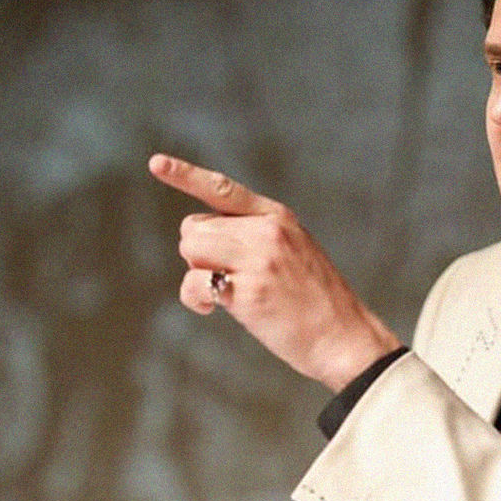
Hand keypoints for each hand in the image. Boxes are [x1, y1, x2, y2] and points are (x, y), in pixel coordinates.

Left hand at [148, 153, 400, 391]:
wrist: (344, 337)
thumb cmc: (315, 301)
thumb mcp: (295, 250)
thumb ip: (255, 236)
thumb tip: (200, 240)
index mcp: (278, 217)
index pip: (224, 189)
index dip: (186, 176)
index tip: (156, 163)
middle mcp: (267, 232)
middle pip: (195, 227)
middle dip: (200, 253)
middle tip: (228, 276)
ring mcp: (258, 260)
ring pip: (191, 249)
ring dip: (197, 274)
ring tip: (226, 292)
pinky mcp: (248, 292)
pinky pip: (194, 284)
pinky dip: (197, 299)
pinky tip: (214, 309)